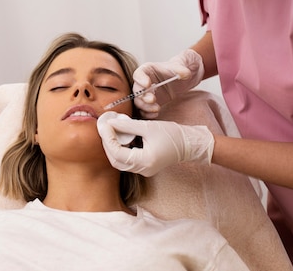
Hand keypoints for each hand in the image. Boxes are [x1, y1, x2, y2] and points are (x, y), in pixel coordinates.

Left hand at [97, 112, 214, 176]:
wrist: (189, 143)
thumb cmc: (172, 134)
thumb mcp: (148, 126)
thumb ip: (127, 125)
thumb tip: (110, 122)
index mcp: (145, 161)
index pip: (117, 153)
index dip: (108, 139)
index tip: (104, 126)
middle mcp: (143, 169)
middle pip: (116, 160)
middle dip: (108, 144)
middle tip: (104, 129)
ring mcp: (144, 170)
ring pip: (120, 162)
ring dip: (113, 147)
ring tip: (112, 132)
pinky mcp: (145, 167)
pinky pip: (128, 161)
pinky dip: (121, 150)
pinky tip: (121, 138)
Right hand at [133, 49, 203, 117]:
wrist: (183, 80)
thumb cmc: (179, 69)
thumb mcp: (182, 65)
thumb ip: (182, 69)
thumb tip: (185, 74)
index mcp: (148, 70)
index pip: (139, 73)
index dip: (141, 79)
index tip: (147, 84)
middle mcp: (144, 82)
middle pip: (137, 90)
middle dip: (143, 96)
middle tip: (153, 99)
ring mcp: (147, 94)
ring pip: (139, 102)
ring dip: (145, 107)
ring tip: (157, 109)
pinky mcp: (150, 105)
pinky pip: (144, 111)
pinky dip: (147, 114)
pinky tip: (155, 114)